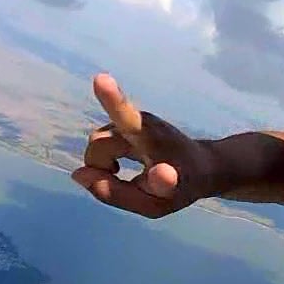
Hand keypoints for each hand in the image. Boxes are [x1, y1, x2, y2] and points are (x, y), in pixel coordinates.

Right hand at [70, 73, 217, 217]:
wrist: (204, 166)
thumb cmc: (181, 188)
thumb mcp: (154, 205)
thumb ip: (116, 194)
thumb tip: (79, 174)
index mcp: (155, 143)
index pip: (131, 120)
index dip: (114, 100)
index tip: (101, 78)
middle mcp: (145, 123)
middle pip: (99, 144)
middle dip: (99, 166)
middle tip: (119, 178)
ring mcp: (138, 118)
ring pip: (98, 141)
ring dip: (103, 163)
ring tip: (121, 171)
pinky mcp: (130, 118)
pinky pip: (101, 139)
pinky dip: (104, 157)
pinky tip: (118, 165)